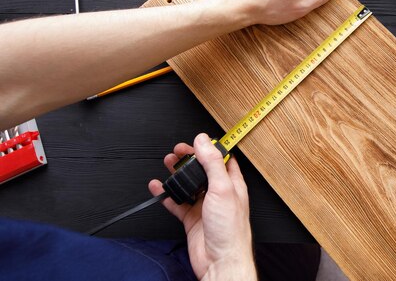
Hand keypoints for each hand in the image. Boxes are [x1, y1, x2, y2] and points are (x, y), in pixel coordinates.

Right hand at [148, 134, 255, 280]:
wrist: (221, 261)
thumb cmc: (230, 230)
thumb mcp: (222, 188)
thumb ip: (212, 162)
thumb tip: (204, 140)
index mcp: (232, 183)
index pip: (221, 158)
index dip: (210, 147)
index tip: (198, 139)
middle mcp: (219, 193)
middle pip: (202, 169)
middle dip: (189, 158)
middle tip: (177, 150)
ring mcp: (205, 205)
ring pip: (188, 184)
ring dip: (177, 173)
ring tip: (167, 163)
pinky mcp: (192, 218)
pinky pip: (176, 203)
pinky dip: (166, 195)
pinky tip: (158, 187)